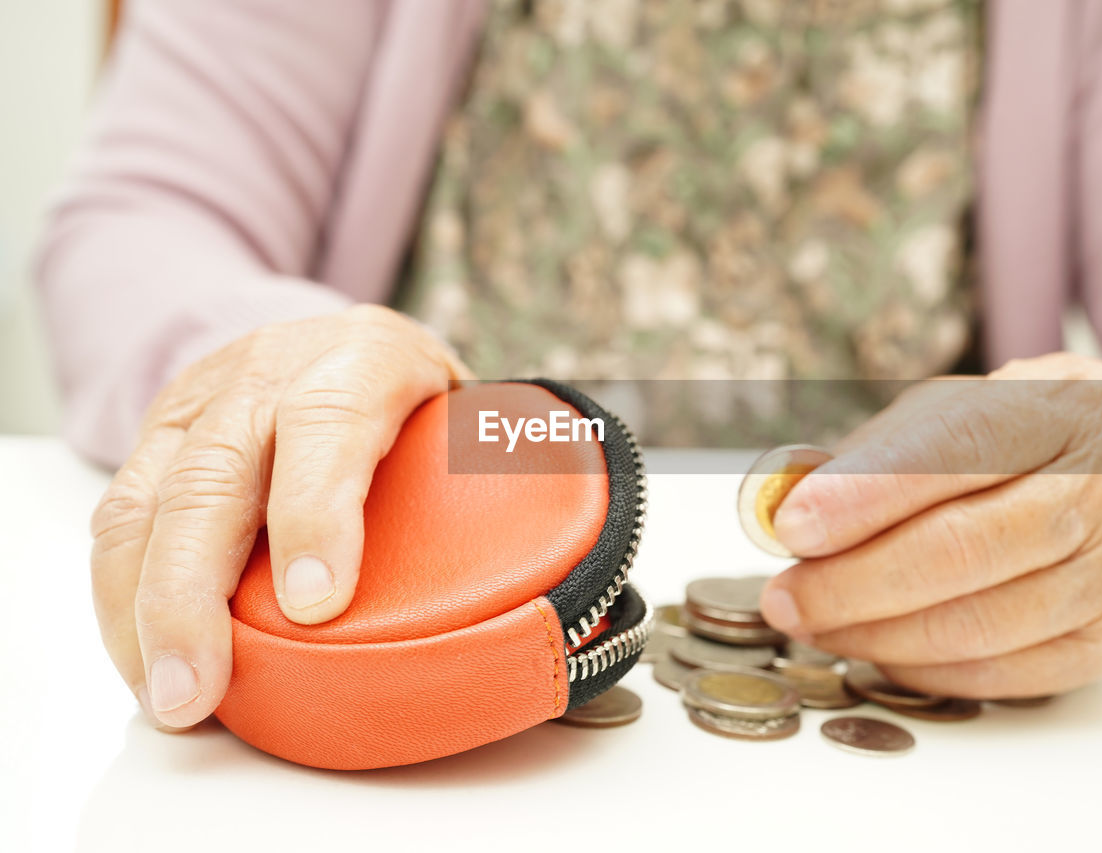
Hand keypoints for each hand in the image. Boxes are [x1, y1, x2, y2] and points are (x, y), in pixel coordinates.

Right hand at [90, 305, 469, 728]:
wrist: (326, 330)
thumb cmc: (406, 393)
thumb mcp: (458, 407)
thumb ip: (487, 473)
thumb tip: (549, 588)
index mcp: (362, 357)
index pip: (330, 423)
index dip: (317, 511)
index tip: (316, 603)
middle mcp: (268, 373)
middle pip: (215, 477)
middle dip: (195, 592)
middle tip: (203, 686)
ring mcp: (201, 403)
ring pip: (146, 500)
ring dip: (142, 609)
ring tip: (166, 693)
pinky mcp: (155, 436)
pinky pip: (116, 515)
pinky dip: (120, 595)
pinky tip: (140, 653)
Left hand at [759, 353, 1101, 698]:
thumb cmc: (1012, 440)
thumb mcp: (950, 413)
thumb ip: (874, 456)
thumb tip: (788, 516)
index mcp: (1064, 407)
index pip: (957, 449)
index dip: (865, 493)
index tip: (790, 526)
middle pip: (963, 549)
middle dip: (853, 581)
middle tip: (784, 596)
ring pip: (978, 624)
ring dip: (875, 634)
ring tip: (813, 623)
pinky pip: (1000, 674)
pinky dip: (921, 668)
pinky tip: (874, 647)